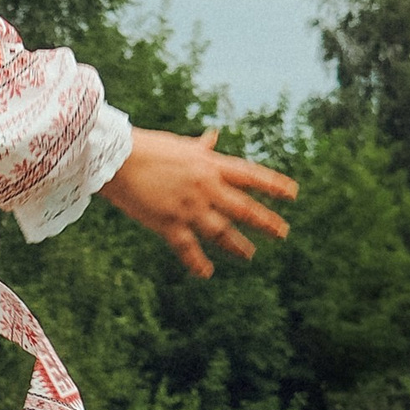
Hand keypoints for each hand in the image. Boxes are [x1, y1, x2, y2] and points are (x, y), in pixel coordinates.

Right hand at [102, 126, 295, 280]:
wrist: (116, 158)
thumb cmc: (146, 147)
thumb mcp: (179, 145)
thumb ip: (201, 147)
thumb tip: (214, 136)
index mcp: (210, 164)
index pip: (252, 175)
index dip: (275, 186)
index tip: (293, 195)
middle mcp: (205, 187)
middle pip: (244, 208)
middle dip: (266, 221)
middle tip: (283, 233)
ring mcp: (188, 207)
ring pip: (222, 231)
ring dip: (238, 245)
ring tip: (250, 255)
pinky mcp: (168, 223)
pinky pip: (187, 247)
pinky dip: (197, 262)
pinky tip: (206, 273)